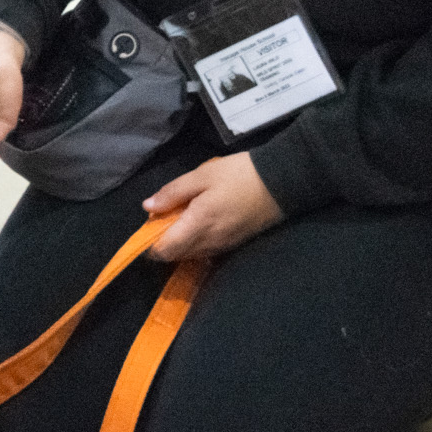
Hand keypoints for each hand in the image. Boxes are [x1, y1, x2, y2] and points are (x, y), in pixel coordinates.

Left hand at [144, 153, 282, 259]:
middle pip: (177, 256)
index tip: (151, 225)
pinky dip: (197, 243)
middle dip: (165, 243)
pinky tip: (200, 224)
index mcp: (199, 224)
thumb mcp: (201, 176)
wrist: (283, 181)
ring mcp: (225, 245)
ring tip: (183, 219)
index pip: (166, 250)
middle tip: (167, 218)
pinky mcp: (236, 243)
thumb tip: (148, 207)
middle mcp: (211, 241)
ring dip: (181, 243)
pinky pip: (208, 251)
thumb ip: (173, 193)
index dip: (151, 243)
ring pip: (192, 255)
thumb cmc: (238, 175)